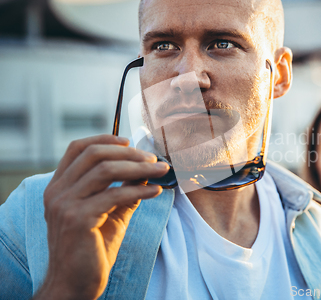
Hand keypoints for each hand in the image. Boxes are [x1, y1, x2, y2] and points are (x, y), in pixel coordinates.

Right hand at [34, 135, 168, 299]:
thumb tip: (146, 167)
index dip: (105, 139)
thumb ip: (123, 188)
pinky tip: (156, 191)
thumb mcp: (110, 211)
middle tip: (153, 159)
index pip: (77, 148)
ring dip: (139, 168)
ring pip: (106, 170)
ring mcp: (64, 204)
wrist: (75, 283)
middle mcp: (57, 192)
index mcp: (59, 186)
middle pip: (95, 154)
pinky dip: (140, 190)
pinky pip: (116, 195)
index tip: (130, 141)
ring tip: (161, 171)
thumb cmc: (92, 247)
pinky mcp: (78, 219)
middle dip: (129, 153)